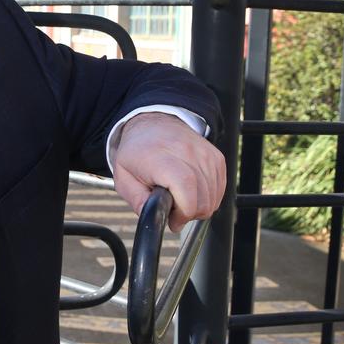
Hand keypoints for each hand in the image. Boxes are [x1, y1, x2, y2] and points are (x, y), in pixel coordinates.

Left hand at [111, 112, 225, 231]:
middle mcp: (188, 153)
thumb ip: (138, 201)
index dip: (183, 212)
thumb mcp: (124, 178)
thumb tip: (153, 220)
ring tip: (181, 199)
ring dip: (198, 207)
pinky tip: (192, 192)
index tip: (172, 219)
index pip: (186, 188)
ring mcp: (205, 155)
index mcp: (162, 159)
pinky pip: (220, 189)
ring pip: (213, 198)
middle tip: (174, 210)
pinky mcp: (216, 158)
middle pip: (203, 200)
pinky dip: (208, 197)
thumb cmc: (137, 152)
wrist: (154, 123)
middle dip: (189, 215)